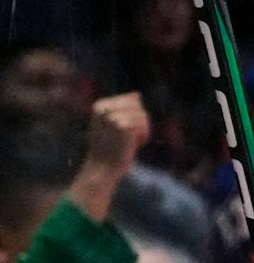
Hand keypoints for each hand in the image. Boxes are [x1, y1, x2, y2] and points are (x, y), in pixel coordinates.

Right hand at [70, 93, 151, 222]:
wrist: (103, 168)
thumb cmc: (111, 148)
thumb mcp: (115, 124)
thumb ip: (124, 108)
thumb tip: (137, 94)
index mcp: (99, 105)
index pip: (131, 100)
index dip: (133, 116)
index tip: (122, 130)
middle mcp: (104, 108)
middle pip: (138, 106)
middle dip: (140, 122)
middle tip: (128, 137)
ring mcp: (113, 116)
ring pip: (143, 115)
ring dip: (142, 130)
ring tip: (130, 141)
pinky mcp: (122, 126)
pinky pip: (144, 125)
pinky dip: (143, 136)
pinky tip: (133, 145)